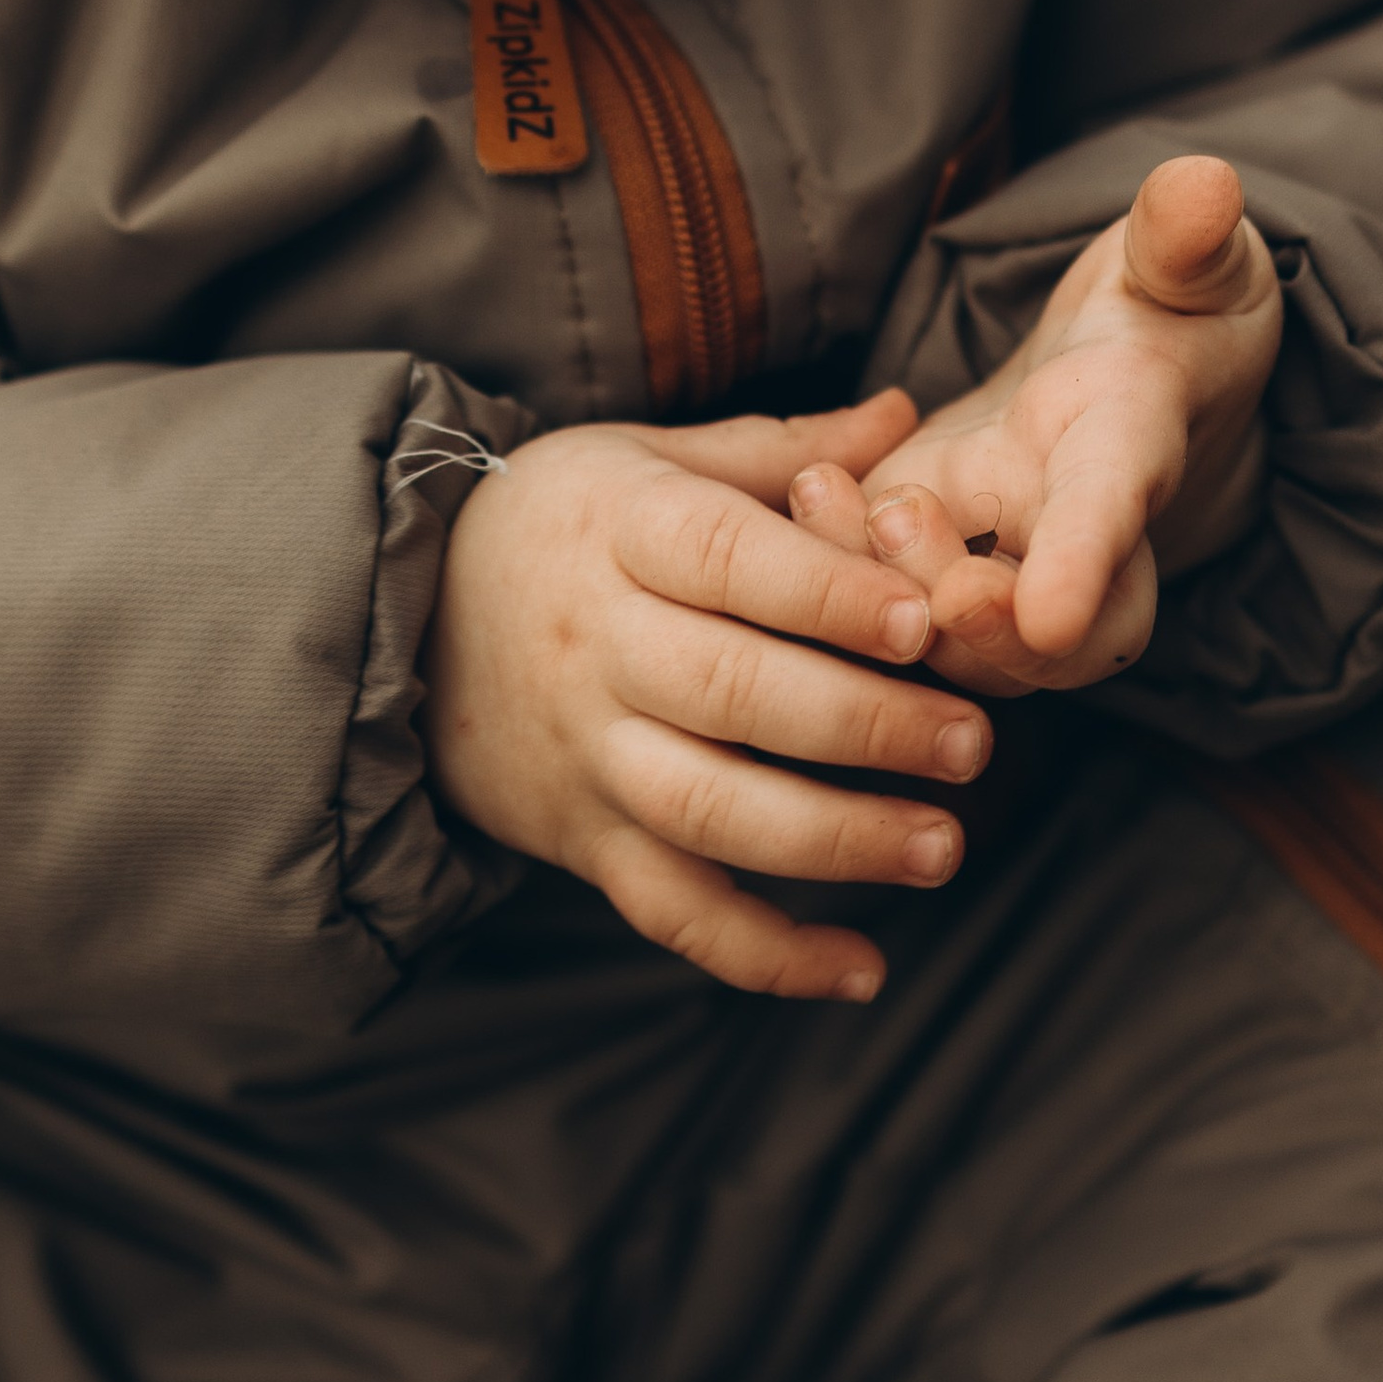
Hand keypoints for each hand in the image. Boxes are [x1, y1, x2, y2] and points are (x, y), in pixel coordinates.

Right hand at [422, 389, 996, 1003]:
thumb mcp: (651, 459)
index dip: (827, 592)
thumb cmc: (567, 525)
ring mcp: (587, 754)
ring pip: (707, 810)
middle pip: (732, 693)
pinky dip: (765, 955)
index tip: (923, 618)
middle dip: (862, 725)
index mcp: (624, 533)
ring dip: (832, 841)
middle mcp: (599, 647)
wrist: (408, 622)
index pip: (729, 561)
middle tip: (974, 742)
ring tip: (942, 847)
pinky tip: (863, 968)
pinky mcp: (584, 841)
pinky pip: (673, 911)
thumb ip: (784, 450)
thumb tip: (905, 413)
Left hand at [793, 156, 1281, 694]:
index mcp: (1132, 456)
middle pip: (1033, 636)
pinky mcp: (926, 547)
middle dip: (973, 620)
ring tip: (832, 491)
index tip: (1051, 619)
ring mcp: (997, 557)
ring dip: (886, 589)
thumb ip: (1187, 238)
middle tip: (907, 536)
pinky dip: (836, 561)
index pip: (1114, 521)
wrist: (1132, 371)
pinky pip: (881, 593)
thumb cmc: (1172, 313)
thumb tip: (1205, 183)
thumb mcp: (1192, 264)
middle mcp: (1069, 539)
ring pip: (947, 633)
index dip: (1083, 568)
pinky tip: (810, 486)